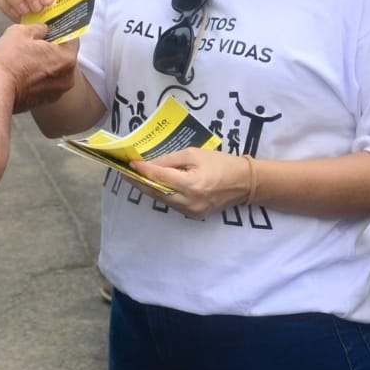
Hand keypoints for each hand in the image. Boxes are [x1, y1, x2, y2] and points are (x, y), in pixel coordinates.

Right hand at [0, 23, 77, 112]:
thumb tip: (43, 30)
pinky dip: (40, 77)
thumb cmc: (9, 59)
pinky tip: (25, 72)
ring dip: (46, 63)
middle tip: (34, 43)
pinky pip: (47, 83)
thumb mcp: (21, 32)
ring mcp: (58, 91)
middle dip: (52, 48)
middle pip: (64, 56)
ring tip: (27, 59)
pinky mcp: (46, 101)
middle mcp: (68, 77)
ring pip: (56, 71)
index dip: (59, 30)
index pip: (71, 37)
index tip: (49, 28)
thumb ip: (38, 28)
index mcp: (67, 58)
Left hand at [130, 148, 249, 217]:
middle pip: (156, 192)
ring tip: (136, 178)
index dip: (143, 170)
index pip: (159, 177)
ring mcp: (190, 211)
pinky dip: (162, 194)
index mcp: (190, 184)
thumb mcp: (195, 154)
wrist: (244, 182)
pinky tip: (154, 185)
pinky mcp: (193, 215)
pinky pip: (172, 203)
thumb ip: (170, 160)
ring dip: (148, 188)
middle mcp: (188, 201)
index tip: (130, 163)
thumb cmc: (220, 163)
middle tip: (125, 173)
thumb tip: (150, 163)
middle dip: (139, 182)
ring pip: (162, 199)